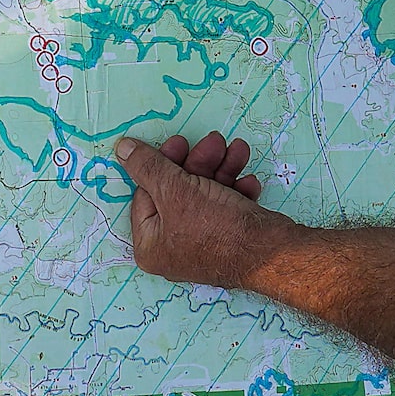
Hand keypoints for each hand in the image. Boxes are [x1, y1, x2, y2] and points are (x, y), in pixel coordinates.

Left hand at [115, 132, 285, 289]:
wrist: (272, 254)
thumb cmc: (216, 226)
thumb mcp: (175, 189)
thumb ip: (147, 166)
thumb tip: (122, 149)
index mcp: (150, 244)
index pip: (146, 193)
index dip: (163, 163)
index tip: (180, 141)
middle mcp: (173, 249)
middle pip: (177, 192)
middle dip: (199, 163)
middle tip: (215, 141)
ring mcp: (202, 246)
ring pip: (205, 196)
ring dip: (222, 170)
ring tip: (238, 151)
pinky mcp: (228, 241)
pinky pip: (224, 210)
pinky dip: (236, 192)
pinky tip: (249, 184)